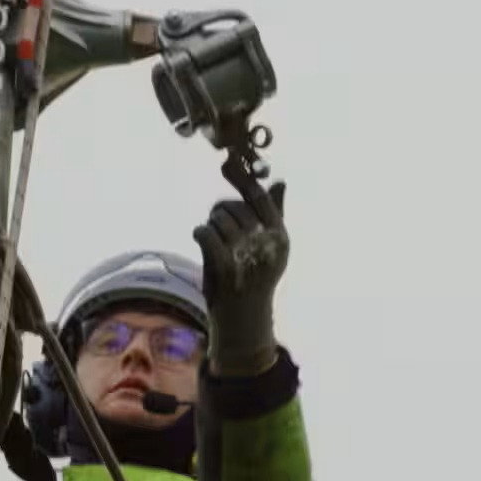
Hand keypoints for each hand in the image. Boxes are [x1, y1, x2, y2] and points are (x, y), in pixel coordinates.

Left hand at [195, 182, 288, 377]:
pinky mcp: (223, 265)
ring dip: (210, 228)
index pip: (259, 198)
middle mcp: (265, 243)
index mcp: (279, 236)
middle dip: (221, 213)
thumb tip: (281, 181)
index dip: (241, 177)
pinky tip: (201, 241)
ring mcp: (244, 254)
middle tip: (220, 229)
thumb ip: (274, 213)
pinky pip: (204, 232)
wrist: (245, 318)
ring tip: (216, 245)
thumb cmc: (256, 278)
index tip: (226, 161)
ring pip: (216, 219)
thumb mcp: (271, 247)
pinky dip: (199, 234)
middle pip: (233, 207)